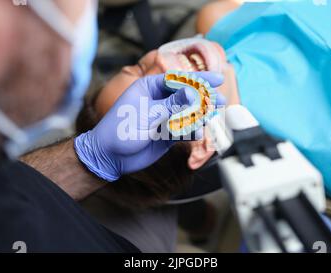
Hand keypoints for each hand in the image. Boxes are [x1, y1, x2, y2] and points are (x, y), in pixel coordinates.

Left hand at [74, 72, 225, 180]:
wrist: (110, 156)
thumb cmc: (120, 130)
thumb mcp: (147, 114)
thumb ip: (172, 104)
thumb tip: (194, 92)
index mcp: (149, 87)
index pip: (179, 79)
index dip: (199, 79)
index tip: (218, 79)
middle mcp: (158, 100)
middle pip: (187, 95)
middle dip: (204, 98)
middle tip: (221, 100)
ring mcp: (163, 116)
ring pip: (188, 112)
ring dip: (201, 114)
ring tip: (213, 115)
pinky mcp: (167, 133)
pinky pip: (184, 129)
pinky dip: (192, 130)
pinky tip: (198, 132)